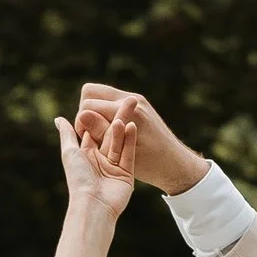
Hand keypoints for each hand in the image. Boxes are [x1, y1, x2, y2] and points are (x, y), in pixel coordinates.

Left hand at [57, 109, 133, 216]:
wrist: (93, 204)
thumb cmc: (79, 179)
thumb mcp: (70, 152)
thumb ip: (67, 134)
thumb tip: (58, 118)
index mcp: (87, 155)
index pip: (95, 131)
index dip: (101, 116)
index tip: (108, 101)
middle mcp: (101, 161)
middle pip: (110, 135)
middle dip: (118, 118)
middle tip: (129, 100)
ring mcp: (114, 168)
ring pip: (120, 143)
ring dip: (123, 128)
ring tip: (129, 110)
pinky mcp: (126, 175)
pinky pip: (129, 155)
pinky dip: (130, 141)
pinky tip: (133, 126)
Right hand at [75, 84, 207, 194]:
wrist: (176, 163)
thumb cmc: (151, 164)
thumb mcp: (122, 153)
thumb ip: (101, 133)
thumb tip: (81, 115)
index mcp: (129, 111)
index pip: (88, 105)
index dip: (81, 123)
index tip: (86, 140)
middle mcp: (131, 100)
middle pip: (90, 92)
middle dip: (84, 111)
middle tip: (89, 133)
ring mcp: (134, 100)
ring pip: (98, 94)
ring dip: (94, 111)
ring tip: (98, 133)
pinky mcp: (136, 104)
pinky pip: (110, 100)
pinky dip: (103, 112)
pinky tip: (108, 131)